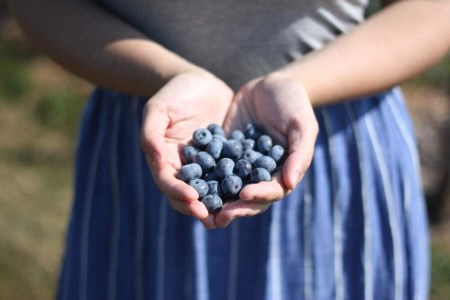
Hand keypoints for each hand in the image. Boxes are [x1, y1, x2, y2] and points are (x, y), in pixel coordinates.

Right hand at [141, 71, 232, 227]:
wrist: (200, 82)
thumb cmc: (174, 93)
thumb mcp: (158, 109)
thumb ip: (151, 134)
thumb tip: (155, 161)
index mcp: (164, 160)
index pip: (168, 183)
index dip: (178, 193)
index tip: (193, 199)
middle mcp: (184, 168)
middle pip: (188, 195)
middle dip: (200, 208)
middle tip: (214, 218)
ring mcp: (205, 166)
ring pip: (210, 191)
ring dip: (219, 205)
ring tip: (231, 216)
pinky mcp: (224, 160)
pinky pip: (230, 177)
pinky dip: (237, 187)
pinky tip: (249, 193)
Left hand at [214, 73, 318, 227]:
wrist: (270, 84)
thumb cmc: (293, 103)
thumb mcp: (302, 125)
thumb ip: (299, 154)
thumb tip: (290, 184)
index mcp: (281, 172)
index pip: (271, 191)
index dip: (259, 195)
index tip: (245, 195)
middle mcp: (260, 174)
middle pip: (248, 198)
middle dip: (235, 207)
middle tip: (219, 215)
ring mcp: (240, 165)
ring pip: (228, 188)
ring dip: (216, 200)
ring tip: (201, 207)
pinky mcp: (224, 153)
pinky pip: (213, 167)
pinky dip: (202, 175)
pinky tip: (189, 180)